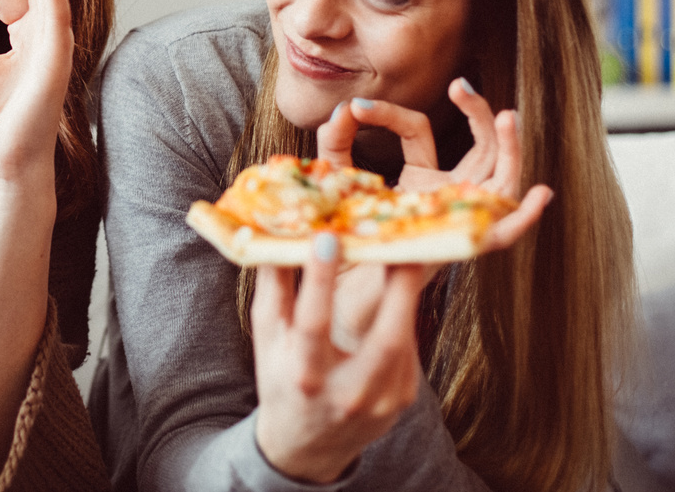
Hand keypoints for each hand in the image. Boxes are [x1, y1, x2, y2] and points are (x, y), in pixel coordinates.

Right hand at [253, 236, 426, 483]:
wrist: (307, 442)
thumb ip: (273, 287)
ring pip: (403, 342)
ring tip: (406, 254)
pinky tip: (400, 288)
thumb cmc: (280, 376)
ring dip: (406, 296)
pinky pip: (407, 349)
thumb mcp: (267, 336)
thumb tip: (276, 233)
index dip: (318, 280)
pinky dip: (404, 315)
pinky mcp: (402, 399)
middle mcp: (346, 394)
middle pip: (383, 340)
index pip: (312, 324)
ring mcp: (381, 402)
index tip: (326, 238)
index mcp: (304, 376)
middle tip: (401, 244)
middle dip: (397, 290)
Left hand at [323, 84, 553, 249]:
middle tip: (459, 85)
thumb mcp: (338, 179)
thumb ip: (337, 144)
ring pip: (500, 178)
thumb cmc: (343, 232)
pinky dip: (525, 218)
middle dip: (477, 114)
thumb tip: (343, 110)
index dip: (388, 114)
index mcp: (421, 176)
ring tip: (507, 115)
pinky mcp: (462, 247)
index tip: (355, 106)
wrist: (338, 288)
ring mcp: (462, 218)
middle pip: (480, 146)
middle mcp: (449, 193)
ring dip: (510, 148)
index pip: (416, 130)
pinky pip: (503, 234)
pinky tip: (542, 195)